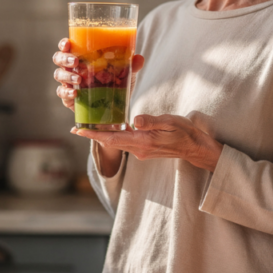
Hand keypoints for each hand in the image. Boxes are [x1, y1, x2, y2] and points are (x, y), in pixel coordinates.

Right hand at [52, 38, 144, 111]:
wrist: (115, 107)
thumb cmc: (116, 83)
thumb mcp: (126, 74)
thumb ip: (131, 66)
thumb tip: (139, 58)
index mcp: (82, 56)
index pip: (68, 46)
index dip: (64, 44)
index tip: (68, 43)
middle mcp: (72, 67)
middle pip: (59, 58)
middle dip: (64, 58)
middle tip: (75, 61)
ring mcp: (69, 82)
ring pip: (59, 75)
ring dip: (66, 75)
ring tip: (78, 79)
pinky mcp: (69, 97)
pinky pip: (62, 93)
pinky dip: (67, 92)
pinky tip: (75, 93)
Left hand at [72, 114, 222, 171]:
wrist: (195, 147)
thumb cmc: (184, 132)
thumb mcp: (170, 123)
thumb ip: (151, 122)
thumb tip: (135, 121)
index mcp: (143, 142)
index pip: (113, 139)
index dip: (94, 135)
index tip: (79, 131)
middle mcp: (139, 149)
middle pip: (111, 142)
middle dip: (93, 136)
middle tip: (77, 129)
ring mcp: (142, 151)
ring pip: (117, 143)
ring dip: (103, 136)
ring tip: (90, 128)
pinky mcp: (145, 149)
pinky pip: (125, 143)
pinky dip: (115, 136)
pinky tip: (112, 129)